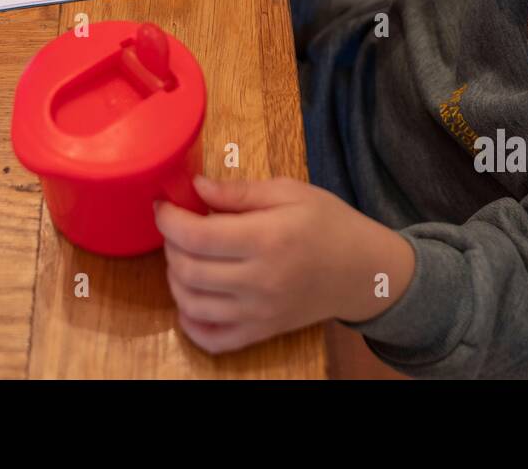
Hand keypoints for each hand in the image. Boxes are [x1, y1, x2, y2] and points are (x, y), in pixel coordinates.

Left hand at [156, 175, 415, 354]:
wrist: (364, 271)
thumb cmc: (329, 223)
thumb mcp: (290, 192)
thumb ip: (239, 192)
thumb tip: (195, 188)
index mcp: (266, 239)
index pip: (197, 236)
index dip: (169, 220)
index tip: (163, 205)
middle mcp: (259, 281)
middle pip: (188, 270)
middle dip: (170, 245)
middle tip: (177, 227)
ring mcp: (259, 313)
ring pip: (192, 305)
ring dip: (175, 279)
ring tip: (185, 256)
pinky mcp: (262, 332)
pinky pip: (213, 339)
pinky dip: (190, 322)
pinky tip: (192, 297)